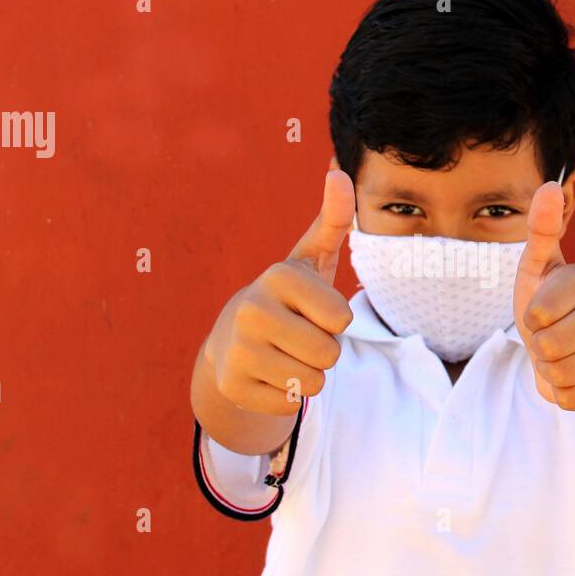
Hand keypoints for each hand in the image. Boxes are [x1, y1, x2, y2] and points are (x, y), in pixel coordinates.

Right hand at [205, 169, 355, 415]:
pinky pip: (291, 404)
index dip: (335, 320)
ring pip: (313, 382)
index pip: (342, 319)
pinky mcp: (233, 386)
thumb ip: (333, 218)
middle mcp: (252, 311)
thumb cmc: (288, 298)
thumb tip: (339, 170)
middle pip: (330, 354)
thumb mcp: (310, 258)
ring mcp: (238, 351)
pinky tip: (269, 375)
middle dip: (325, 352)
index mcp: (278, 278)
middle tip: (300, 337)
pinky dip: (287, 396)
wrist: (233, 341)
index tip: (312, 310)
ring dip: (309, 375)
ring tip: (287, 355)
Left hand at [513, 182, 574, 409]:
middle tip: (547, 338)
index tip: (539, 311)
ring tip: (560, 357)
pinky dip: (563, 394)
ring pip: (562, 373)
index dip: (531, 317)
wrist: (572, 353)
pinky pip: (573, 397)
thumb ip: (540, 229)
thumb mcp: (535, 270)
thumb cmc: (546, 305)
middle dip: (538, 348)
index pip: (540, 310)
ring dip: (549, 372)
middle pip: (550, 344)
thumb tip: (551, 184)